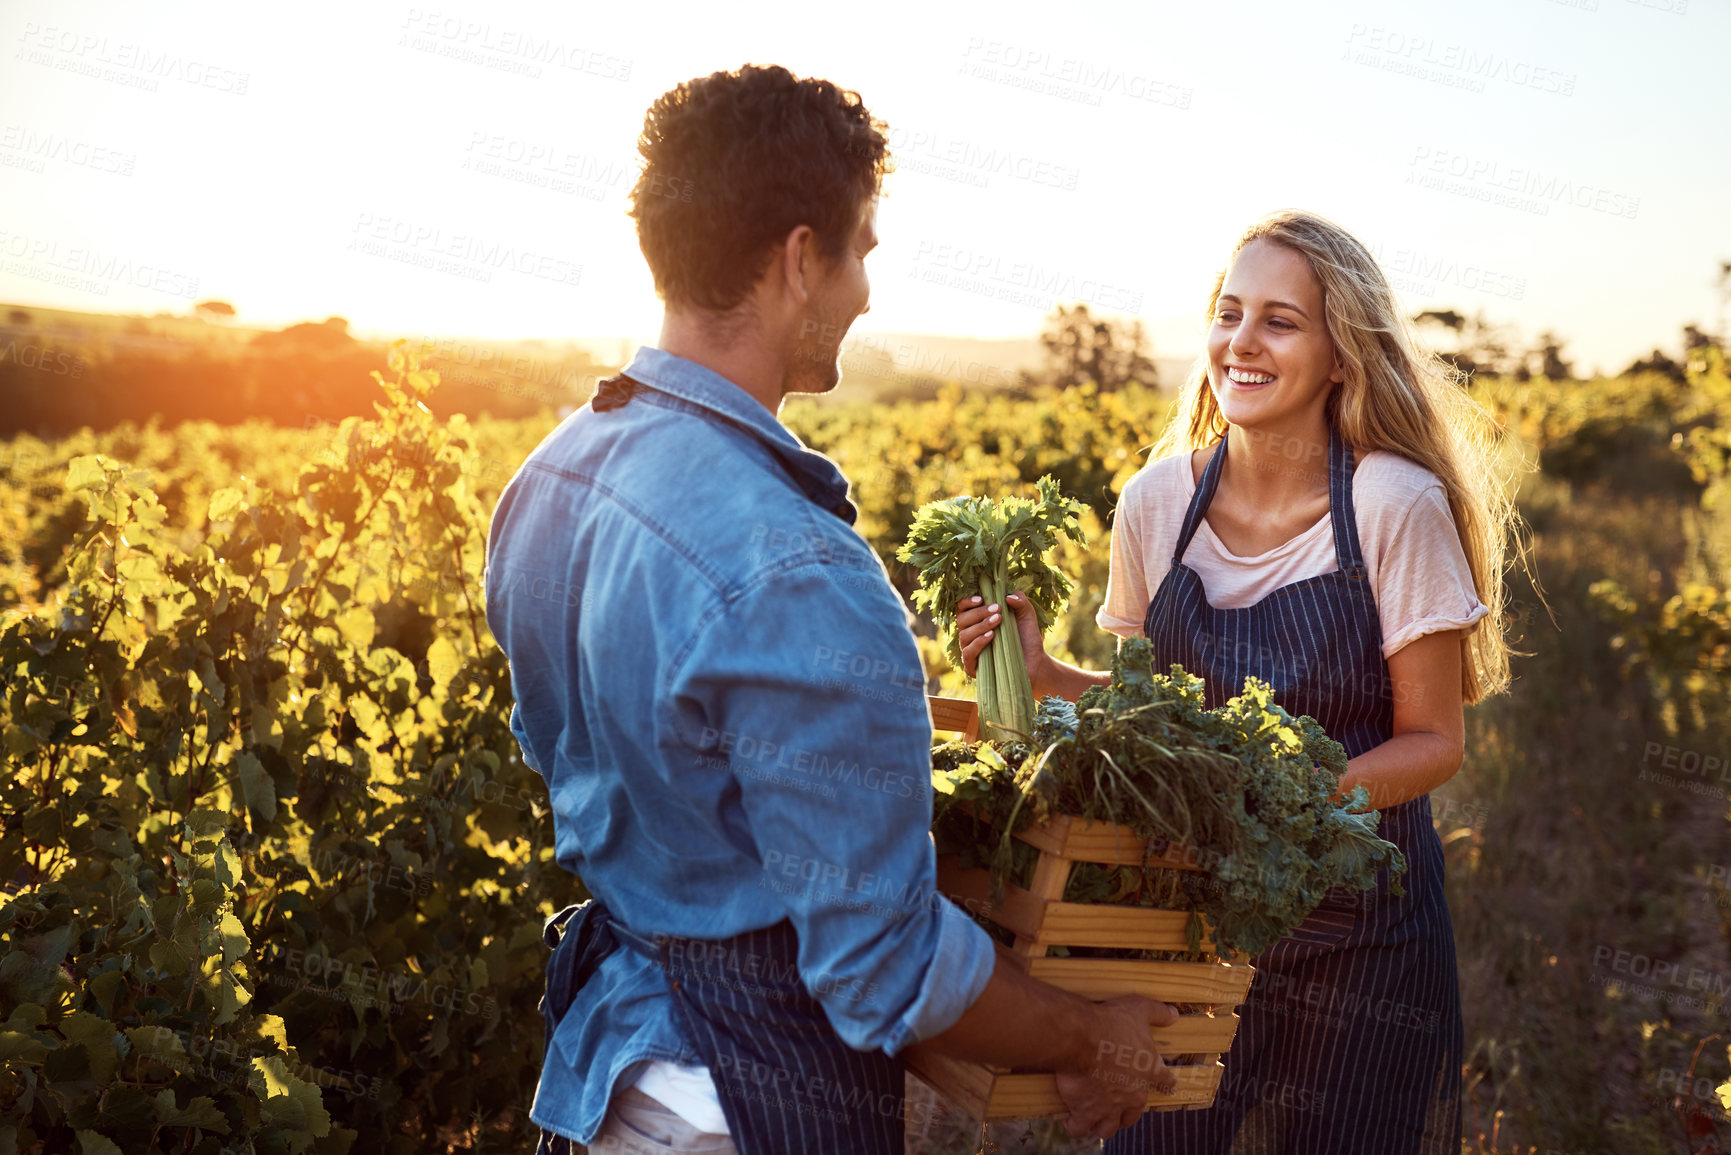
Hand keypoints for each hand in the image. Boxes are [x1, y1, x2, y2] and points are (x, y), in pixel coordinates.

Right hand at [954, 590, 1050, 689]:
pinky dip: (978, 643)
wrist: (1035, 662)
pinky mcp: (973, 667)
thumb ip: (1020, 601)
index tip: (981, 598)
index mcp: (977, 621)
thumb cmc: (1027, 637)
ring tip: (998, 620)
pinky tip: (991, 636)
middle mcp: (970, 635)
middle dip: (978, 612)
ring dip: (980, 626)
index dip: (967, 602)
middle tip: (997, 609)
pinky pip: (968, 653)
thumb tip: (1008, 595)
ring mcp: (970, 651)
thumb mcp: (1027, 615)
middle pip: (961, 620)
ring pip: (964, 635)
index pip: (962, 609)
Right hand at [1053, 995, 1180, 1141]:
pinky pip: (1079, 1127)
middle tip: (1119, 1109)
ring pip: (1108, 1128)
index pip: (1165, 1082)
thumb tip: (1174, 1013)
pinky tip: (1071, 1120)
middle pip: (1133, 1115)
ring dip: (1102, 1124)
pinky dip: (1075, 1125)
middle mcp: (1132, 1095)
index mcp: (1148, 1072)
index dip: (1166, 1084)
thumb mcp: (1139, 1009)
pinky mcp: (1085, 1111)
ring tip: (1095, 1120)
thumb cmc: (1112, 1022)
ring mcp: (1108, 1107)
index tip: (1167, 1086)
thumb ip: (1158, 1013)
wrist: (1083, 1037)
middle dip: (1126, 1115)